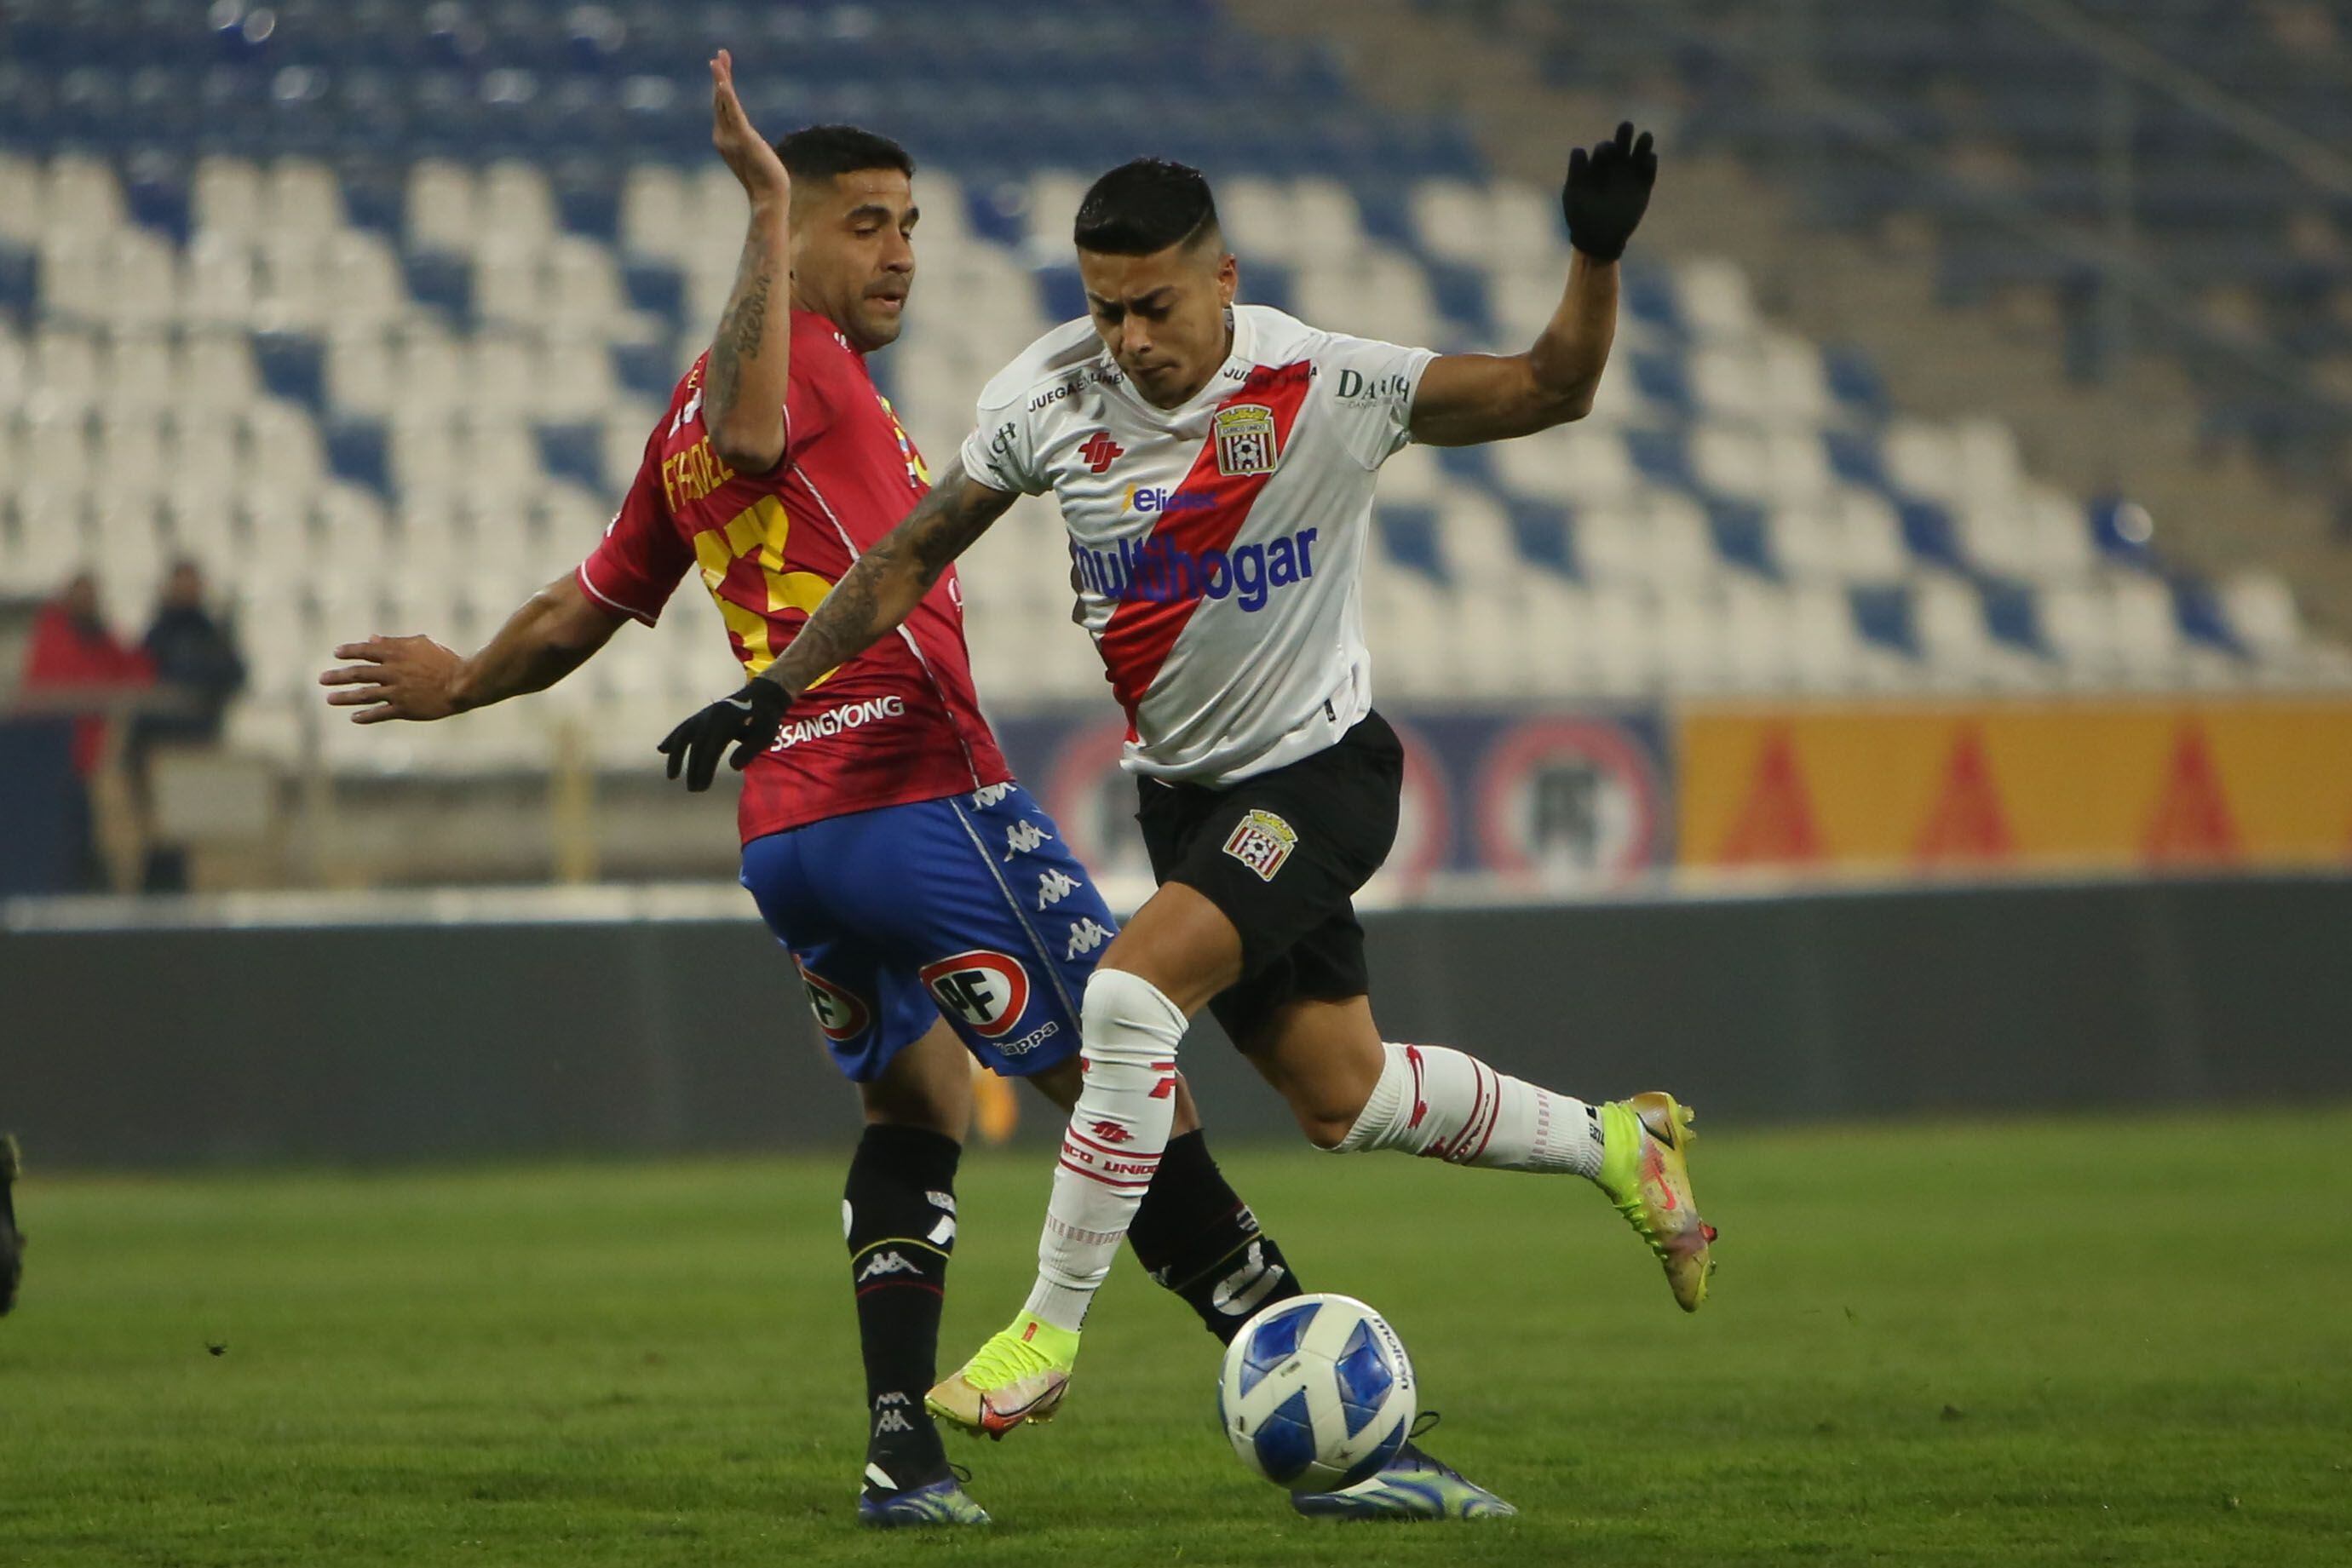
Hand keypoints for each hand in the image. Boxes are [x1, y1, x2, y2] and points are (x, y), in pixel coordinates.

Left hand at [320, 635, 465, 722]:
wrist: (462, 683)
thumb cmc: (445, 661)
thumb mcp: (421, 644)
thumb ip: (395, 642)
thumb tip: (372, 639)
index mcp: (397, 654)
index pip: (366, 651)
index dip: (349, 651)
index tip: (336, 653)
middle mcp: (393, 672)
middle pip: (359, 673)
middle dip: (338, 676)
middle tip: (322, 678)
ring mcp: (397, 692)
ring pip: (364, 694)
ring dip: (345, 697)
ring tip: (329, 698)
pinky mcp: (404, 709)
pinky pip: (380, 713)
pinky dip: (366, 716)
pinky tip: (354, 717)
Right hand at [658, 678, 791, 790]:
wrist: (761, 695)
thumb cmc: (765, 719)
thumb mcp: (766, 734)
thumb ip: (751, 750)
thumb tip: (733, 766)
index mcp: (727, 721)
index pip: (710, 749)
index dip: (704, 769)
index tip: (701, 787)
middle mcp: (711, 716)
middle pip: (697, 745)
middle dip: (693, 769)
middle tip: (694, 790)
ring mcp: (704, 715)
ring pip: (684, 735)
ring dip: (676, 755)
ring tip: (672, 776)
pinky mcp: (701, 716)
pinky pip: (684, 728)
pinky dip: (672, 738)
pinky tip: (662, 749)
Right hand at [710, 49, 788, 203]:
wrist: (768, 196)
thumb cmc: (765, 180)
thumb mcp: (753, 155)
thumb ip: (747, 143)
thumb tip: (750, 141)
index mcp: (724, 138)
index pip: (721, 106)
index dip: (721, 85)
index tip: (722, 64)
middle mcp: (722, 136)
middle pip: (720, 100)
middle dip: (720, 75)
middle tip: (720, 54)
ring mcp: (731, 138)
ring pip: (724, 103)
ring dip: (721, 80)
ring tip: (718, 61)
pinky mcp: (744, 139)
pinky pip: (733, 114)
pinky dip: (727, 97)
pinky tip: (724, 83)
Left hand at [1561, 121, 1656, 262]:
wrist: (1597, 238)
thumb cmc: (1581, 214)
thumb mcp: (1574, 193)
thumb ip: (1576, 171)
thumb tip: (1579, 149)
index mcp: (1597, 165)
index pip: (1603, 149)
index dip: (1604, 150)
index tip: (1605, 154)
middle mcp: (1615, 165)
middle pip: (1622, 143)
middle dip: (1624, 134)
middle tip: (1626, 126)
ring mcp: (1630, 174)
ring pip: (1639, 152)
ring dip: (1643, 143)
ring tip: (1645, 136)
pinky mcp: (1643, 186)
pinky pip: (1649, 171)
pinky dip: (1650, 163)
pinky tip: (1649, 158)